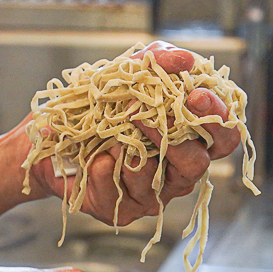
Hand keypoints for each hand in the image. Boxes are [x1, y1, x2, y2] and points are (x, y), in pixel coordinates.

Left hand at [27, 41, 240, 225]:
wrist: (49, 141)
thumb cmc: (95, 109)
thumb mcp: (124, 75)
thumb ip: (156, 62)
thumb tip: (183, 60)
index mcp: (188, 139)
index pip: (223, 135)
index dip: (218, 117)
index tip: (197, 94)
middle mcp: (176, 172)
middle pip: (199, 164)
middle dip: (179, 138)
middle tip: (152, 114)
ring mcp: (151, 194)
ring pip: (160, 181)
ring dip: (136, 151)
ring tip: (115, 132)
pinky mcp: (123, 211)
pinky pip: (122, 195)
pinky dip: (106, 171)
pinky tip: (96, 158)